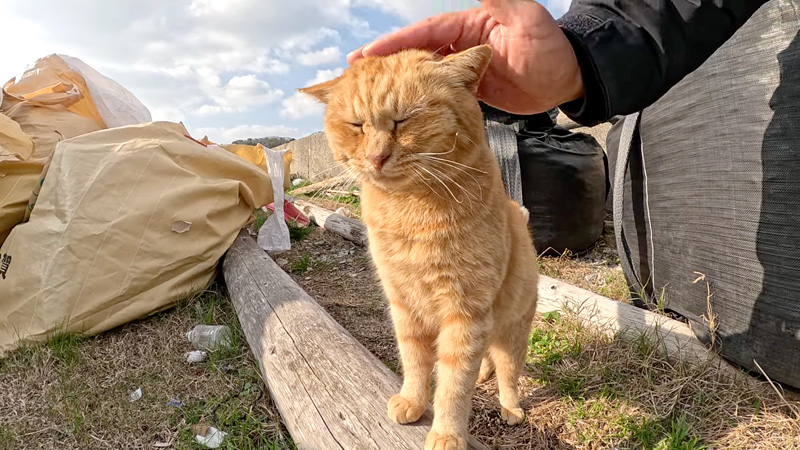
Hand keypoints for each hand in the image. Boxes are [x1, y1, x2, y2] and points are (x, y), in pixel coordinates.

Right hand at [347, 0, 583, 114]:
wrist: (568, 77)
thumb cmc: (549, 44)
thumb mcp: (521, 15)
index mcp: (467, 25)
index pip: (424, 33)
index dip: (395, 43)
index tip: (367, 54)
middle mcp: (461, 46)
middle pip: (416, 54)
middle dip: (386, 64)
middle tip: (355, 75)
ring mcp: (464, 71)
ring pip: (424, 77)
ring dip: (398, 85)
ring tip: (370, 97)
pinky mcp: (471, 92)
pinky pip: (440, 95)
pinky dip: (420, 102)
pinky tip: (403, 111)